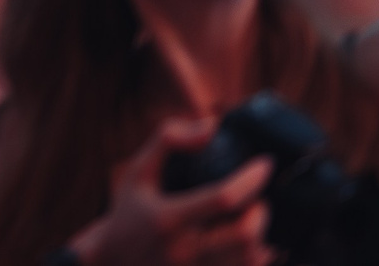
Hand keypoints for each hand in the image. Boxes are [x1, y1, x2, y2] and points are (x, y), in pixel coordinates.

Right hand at [71, 116, 272, 265]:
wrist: (114, 261)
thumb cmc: (129, 211)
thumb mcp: (138, 171)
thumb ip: (168, 141)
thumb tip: (211, 126)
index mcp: (167, 219)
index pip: (222, 198)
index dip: (250, 179)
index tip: (264, 163)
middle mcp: (184, 250)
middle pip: (245, 235)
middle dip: (261, 211)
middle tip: (258, 198)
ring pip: (252, 258)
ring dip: (261, 234)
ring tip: (252, 217)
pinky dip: (258, 257)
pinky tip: (251, 242)